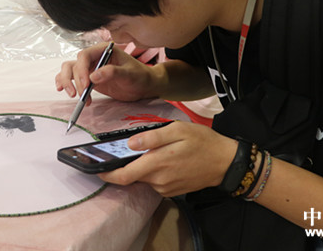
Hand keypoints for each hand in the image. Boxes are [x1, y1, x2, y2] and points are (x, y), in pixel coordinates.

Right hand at [56, 43, 158, 102]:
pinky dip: (66, 84)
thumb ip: (113, 72)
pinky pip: (72, 79)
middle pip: (74, 64)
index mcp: (103, 50)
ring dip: (67, 82)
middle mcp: (94, 57)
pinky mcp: (88, 79)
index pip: (85, 55)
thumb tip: (93, 76)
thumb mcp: (129, 74)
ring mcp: (90, 68)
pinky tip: (63, 90)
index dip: (81, 69)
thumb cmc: (139, 76)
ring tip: (74, 96)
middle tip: (80, 94)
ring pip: (69, 70)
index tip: (86, 84)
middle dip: (74, 79)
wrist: (143, 86)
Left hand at [99, 121, 236, 196]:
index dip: (107, 174)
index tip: (97, 169)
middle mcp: (159, 180)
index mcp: (157, 164)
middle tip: (138, 148)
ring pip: (145, 177)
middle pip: (133, 175)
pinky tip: (168, 160)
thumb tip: (130, 144)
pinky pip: (156, 182)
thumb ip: (152, 138)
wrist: (225, 162)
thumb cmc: (203, 142)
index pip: (123, 176)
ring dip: (145, 166)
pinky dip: (155, 171)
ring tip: (161, 150)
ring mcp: (166, 188)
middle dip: (129, 163)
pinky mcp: (172, 191)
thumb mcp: (177, 130)